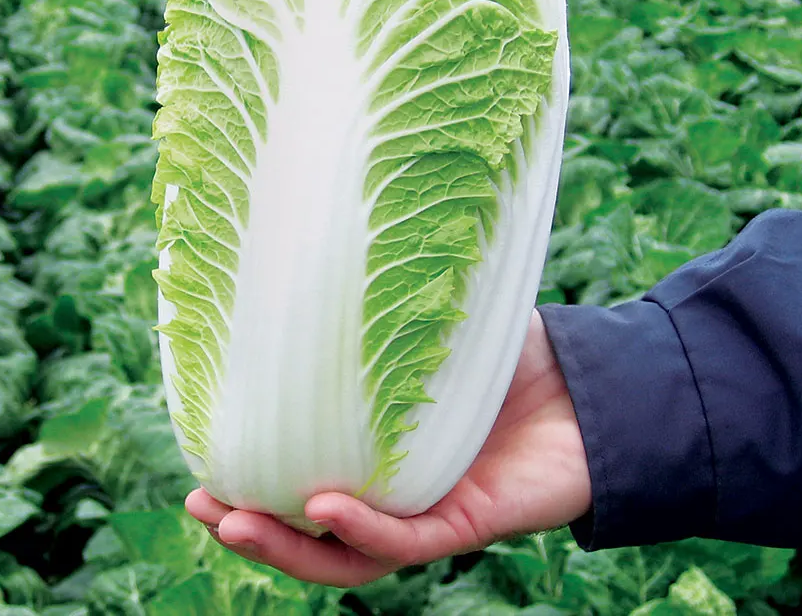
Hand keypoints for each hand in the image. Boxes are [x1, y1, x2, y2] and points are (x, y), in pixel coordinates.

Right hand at [185, 309, 590, 586]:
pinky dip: (363, 528)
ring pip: (347, 552)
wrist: (601, 383)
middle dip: (253, 523)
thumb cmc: (520, 351)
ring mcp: (431, 510)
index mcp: (383, 449)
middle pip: (313, 527)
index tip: (204, 449)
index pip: (308, 471)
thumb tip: (335, 250)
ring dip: (286, 544)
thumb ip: (398, 307)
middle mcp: (399, 489)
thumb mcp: (444, 323)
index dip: (256, 471)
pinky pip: (408, 539)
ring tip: (231, 520)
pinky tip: (323, 505)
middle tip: (201, 499)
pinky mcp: (470, 521)